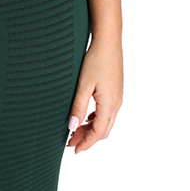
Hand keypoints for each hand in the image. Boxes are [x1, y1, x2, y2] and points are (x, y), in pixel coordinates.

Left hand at [66, 38, 122, 154]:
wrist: (109, 41)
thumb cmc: (96, 59)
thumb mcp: (84, 84)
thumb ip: (78, 106)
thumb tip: (72, 127)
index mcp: (109, 104)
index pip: (98, 132)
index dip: (86, 143)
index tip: (74, 149)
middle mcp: (116, 103)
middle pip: (103, 129)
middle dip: (87, 138)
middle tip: (71, 142)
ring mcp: (118, 96)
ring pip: (106, 121)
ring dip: (91, 128)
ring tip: (76, 131)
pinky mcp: (116, 90)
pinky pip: (108, 112)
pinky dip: (96, 118)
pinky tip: (87, 116)